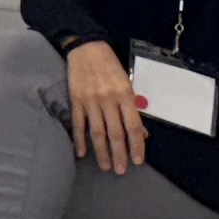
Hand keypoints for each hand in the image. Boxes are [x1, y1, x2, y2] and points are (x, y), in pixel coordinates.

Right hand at [62, 38, 148, 171]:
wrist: (86, 47)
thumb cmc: (110, 65)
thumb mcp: (127, 82)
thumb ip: (133, 107)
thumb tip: (143, 132)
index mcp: (125, 94)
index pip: (134, 126)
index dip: (137, 145)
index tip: (138, 160)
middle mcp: (109, 99)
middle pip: (115, 133)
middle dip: (119, 154)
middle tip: (121, 170)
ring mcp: (91, 101)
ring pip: (97, 132)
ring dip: (101, 152)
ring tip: (105, 166)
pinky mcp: (76, 100)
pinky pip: (78, 124)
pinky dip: (79, 140)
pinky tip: (81, 153)